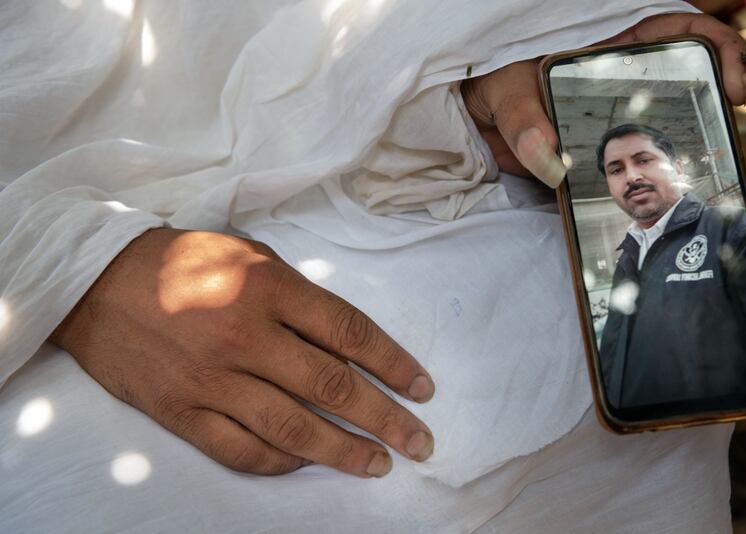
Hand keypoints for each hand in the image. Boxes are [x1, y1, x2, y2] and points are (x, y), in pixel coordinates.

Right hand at [50, 228, 434, 477]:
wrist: (96, 282)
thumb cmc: (182, 261)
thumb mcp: (248, 255)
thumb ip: (296, 294)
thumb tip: (344, 338)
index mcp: (269, 288)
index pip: (349, 332)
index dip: (394, 363)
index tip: (422, 388)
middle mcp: (247, 337)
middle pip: (333, 386)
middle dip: (386, 418)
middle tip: (420, 441)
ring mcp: (212, 380)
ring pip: (293, 428)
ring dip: (344, 451)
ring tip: (378, 464)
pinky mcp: (181, 412)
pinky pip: (240, 450)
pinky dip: (280, 463)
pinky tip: (307, 464)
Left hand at [462, 13, 745, 185]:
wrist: (467, 120)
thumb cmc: (488, 85)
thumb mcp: (505, 90)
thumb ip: (525, 122)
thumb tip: (551, 166)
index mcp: (606, 44)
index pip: (676, 29)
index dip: (714, 45)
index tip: (729, 79)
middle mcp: (618, 78)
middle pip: (685, 75)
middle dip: (717, 90)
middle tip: (728, 119)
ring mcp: (610, 116)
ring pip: (666, 120)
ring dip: (689, 138)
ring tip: (706, 161)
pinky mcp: (596, 151)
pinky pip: (631, 161)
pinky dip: (647, 175)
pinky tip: (660, 190)